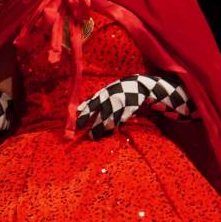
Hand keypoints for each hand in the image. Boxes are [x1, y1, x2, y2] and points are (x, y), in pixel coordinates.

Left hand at [76, 74, 194, 139]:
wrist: (143, 84)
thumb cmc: (121, 91)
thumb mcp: (106, 94)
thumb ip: (95, 102)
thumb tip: (79, 110)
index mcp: (102, 94)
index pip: (89, 105)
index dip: (82, 115)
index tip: (76, 125)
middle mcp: (109, 96)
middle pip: (98, 113)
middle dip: (94, 126)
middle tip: (90, 137)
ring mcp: (120, 100)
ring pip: (110, 117)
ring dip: (105, 128)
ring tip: (100, 136)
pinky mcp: (131, 104)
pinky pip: (122, 116)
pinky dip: (117, 124)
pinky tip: (113, 130)